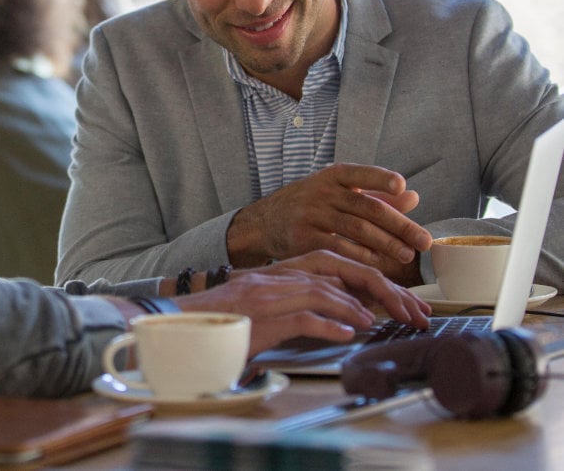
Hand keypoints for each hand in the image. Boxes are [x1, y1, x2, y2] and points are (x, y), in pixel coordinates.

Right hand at [176, 259, 421, 356]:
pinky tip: (349, 334)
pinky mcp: (260, 317)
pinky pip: (302, 316)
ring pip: (324, 290)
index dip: (377, 280)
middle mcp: (278, 277)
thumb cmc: (226, 318)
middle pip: (340, 270)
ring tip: (387, 322)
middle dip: (384, 290)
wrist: (183, 322)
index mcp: (283, 271)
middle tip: (414, 313)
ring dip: (360, 308)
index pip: (338, 263)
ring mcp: (269, 295)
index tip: (406, 302)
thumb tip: (349, 312)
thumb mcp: (267, 302)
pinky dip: (329, 324)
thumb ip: (303, 298)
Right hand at [226, 163, 432, 279]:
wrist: (265, 222)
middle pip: (367, 207)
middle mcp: (321, 192)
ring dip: (386, 243)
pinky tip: (379, 263)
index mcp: (332, 176)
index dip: (381, 179)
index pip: (360, 174)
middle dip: (399, 225)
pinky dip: (362, 256)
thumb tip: (413, 197)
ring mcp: (311, 215)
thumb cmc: (310, 206)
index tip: (402, 186)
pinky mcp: (303, 238)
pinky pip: (339, 248)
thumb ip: (376, 195)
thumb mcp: (337, 193)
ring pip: (356, 229)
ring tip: (407, 254)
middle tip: (423, 240)